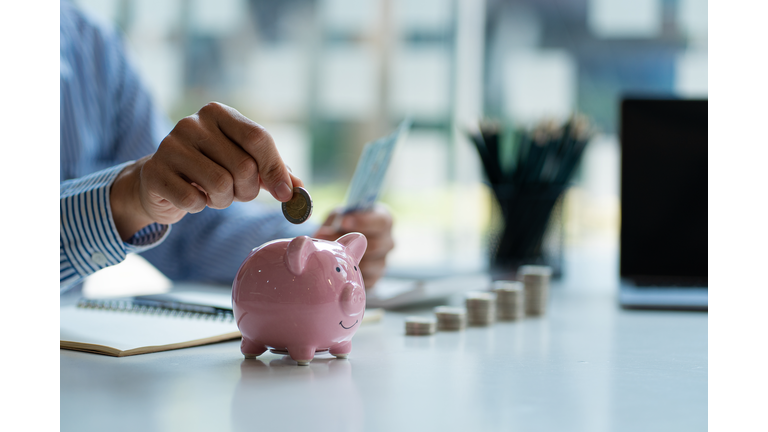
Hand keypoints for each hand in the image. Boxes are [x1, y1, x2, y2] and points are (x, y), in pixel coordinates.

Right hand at [110, 102, 301, 239]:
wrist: (161, 180)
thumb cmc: (211, 169)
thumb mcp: (244, 163)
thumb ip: (273, 172)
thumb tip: (298, 190)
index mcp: (218, 113)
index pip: (258, 138)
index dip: (275, 169)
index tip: (285, 194)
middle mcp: (192, 123)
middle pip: (243, 166)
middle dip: (247, 191)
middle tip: (237, 193)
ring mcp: (169, 145)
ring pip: (220, 184)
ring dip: (224, 200)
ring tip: (214, 195)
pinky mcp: (155, 172)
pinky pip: (193, 200)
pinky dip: (199, 207)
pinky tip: (192, 197)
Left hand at [314, 204, 393, 288]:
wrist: (346, 245)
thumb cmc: (344, 226)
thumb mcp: (339, 217)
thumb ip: (335, 222)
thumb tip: (323, 234)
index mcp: (384, 222)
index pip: (382, 222)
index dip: (363, 222)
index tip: (342, 223)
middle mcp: (388, 242)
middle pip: (376, 246)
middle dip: (351, 246)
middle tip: (331, 243)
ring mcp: (383, 261)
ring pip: (369, 265)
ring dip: (348, 263)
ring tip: (332, 257)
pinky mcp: (375, 277)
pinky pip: (364, 280)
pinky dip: (350, 276)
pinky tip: (340, 268)